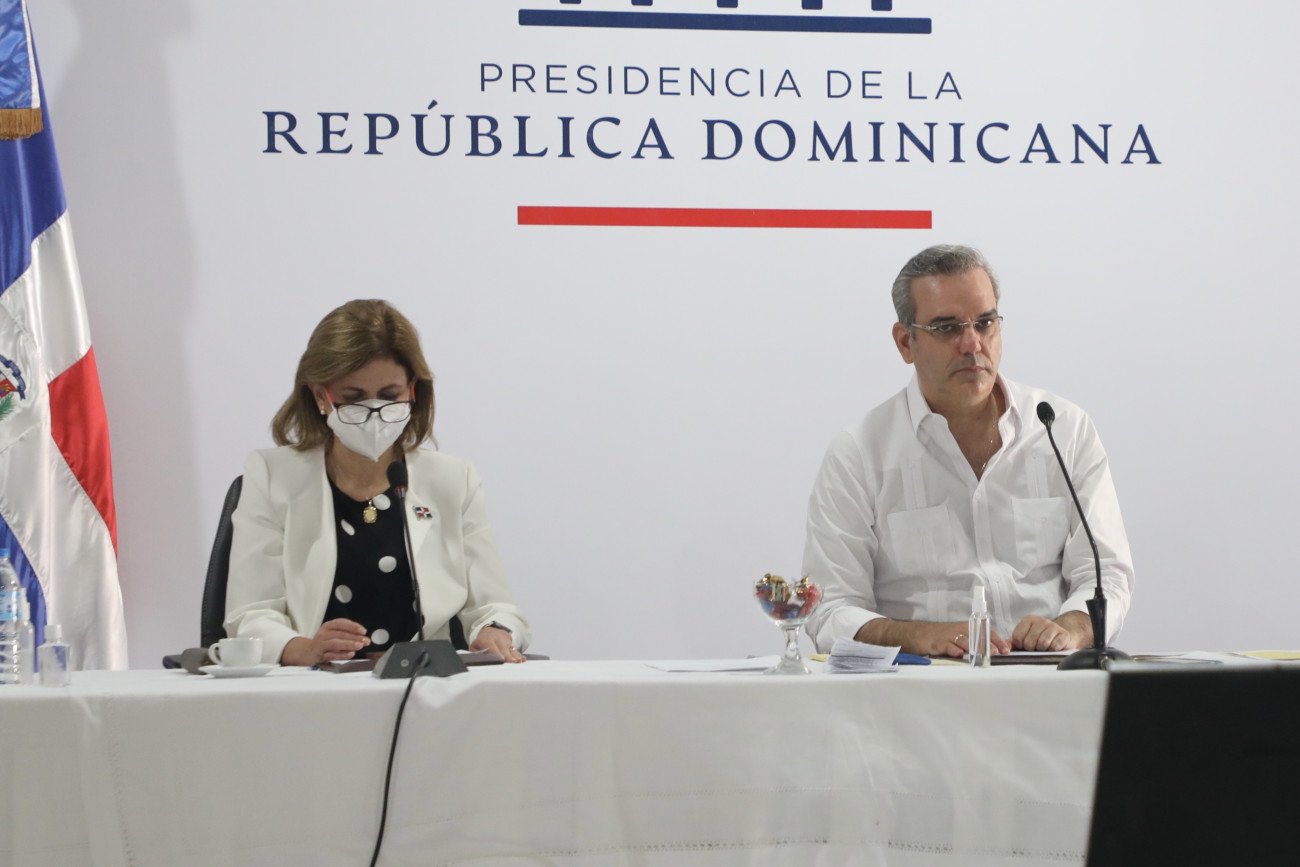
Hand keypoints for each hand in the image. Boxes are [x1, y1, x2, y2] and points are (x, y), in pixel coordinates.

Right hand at [280, 618, 369, 665]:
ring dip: (349, 644)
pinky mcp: (318, 655)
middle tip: (365, 640)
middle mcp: (323, 634)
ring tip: (359, 646)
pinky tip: (350, 654)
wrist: (305, 653)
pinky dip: (341, 654)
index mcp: (327, 627)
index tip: (363, 631)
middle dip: (354, 637)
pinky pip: (331, 654)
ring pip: (335, 643)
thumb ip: (346, 635)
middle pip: (340, 633)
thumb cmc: (323, 644)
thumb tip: (363, 638)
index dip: (353, 626)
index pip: (341, 623)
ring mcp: (320, 645)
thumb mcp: (333, 636)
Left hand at [471, 625, 523, 662]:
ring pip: (511, 649)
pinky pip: (516, 650)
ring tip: (519, 661)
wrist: (491, 631)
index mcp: (486, 640)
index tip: (501, 659)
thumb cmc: (482, 643)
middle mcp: (497, 640)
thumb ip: (475, 654)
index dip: (497, 653)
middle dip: (508, 656)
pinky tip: (522, 659)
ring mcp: (505, 642)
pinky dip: (519, 655)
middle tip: (511, 662)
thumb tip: (475, 662)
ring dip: (515, 656)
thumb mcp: (475, 646)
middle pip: (503, 649)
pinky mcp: (511, 645)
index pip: (492, 647)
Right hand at [856, 619, 1009, 657]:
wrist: (916, 634)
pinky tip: (960, 655)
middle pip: (978, 635)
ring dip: (975, 648)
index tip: (1006, 650)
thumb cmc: (939, 638)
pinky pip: (947, 646)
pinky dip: (954, 650)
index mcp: (965, 627)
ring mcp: (947, 635)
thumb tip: (992, 652)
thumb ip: (972, 643)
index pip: (986, 631)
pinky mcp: (937, 642)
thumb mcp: (957, 637)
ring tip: (983, 656)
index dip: (997, 640)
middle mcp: (958, 629)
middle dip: (989, 645)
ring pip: (964, 640)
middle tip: (998, 654)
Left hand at [1011, 612, 1090, 651]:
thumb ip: (1014, 642)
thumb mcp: (1026, 638)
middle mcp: (1040, 620)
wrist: (1061, 636)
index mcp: (1029, 620)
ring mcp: (1053, 626)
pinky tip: (1053, 647)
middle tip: (1037, 647)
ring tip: (1045, 647)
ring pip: (1042, 644)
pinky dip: (1053, 650)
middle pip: (1029, 642)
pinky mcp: (1064, 634)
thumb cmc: (1041, 638)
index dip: (1020, 645)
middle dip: (1032, 649)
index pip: (1017, 637)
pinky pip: (1054, 646)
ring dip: (1043, 650)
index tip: (1025, 645)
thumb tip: (1004, 647)